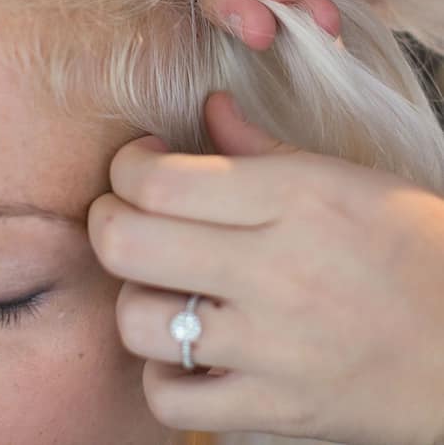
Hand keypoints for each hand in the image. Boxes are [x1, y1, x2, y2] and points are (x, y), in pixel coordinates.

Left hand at [87, 92, 443, 443]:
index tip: (139, 162)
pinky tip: (187, 349)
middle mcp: (274, 270)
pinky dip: (164, 374)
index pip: (159, 181)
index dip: (125, 167)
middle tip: (124, 212)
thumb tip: (211, 108)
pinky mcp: (276, 410)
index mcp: (292, 199)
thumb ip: (264, 145)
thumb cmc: (417, 246)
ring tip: (162, 285)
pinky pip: (173, 401)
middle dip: (105, 219)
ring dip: (134, 297)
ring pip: (138, 323)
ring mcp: (272, 349)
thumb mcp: (347, 178)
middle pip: (127, 244)